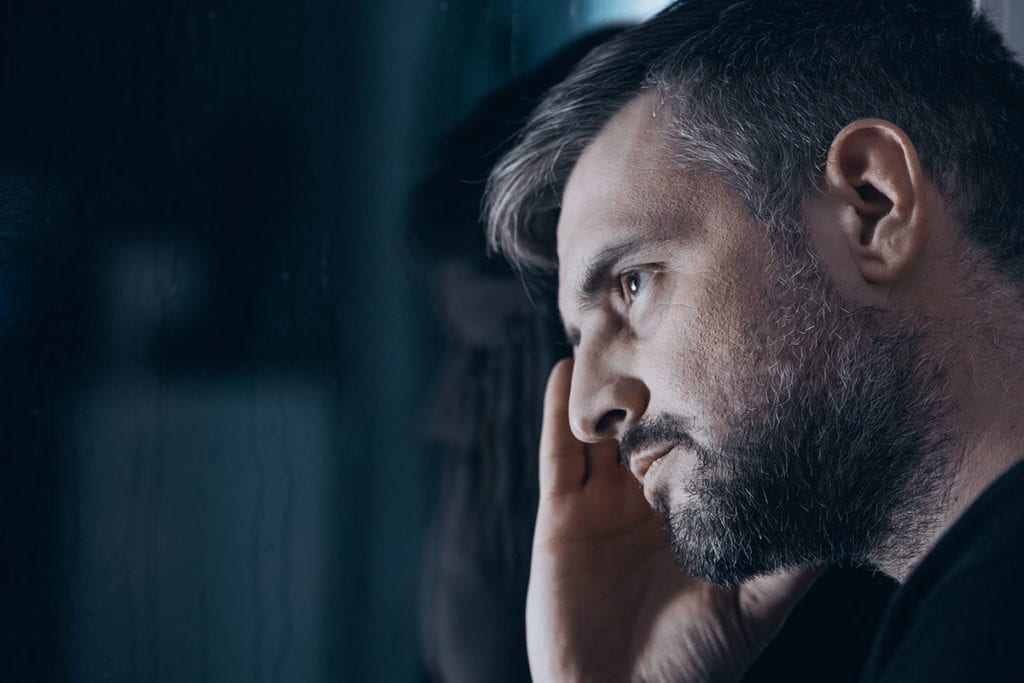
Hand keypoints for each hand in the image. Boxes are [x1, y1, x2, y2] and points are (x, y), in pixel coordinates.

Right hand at [526, 358, 820, 681]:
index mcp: (689, 519)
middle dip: (659, 383)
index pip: (698, 448)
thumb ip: (790, 560)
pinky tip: (569, 367)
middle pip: (648, 429)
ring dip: (609, 386)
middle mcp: (644, 506)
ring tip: (623, 328)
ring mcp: (600, 508)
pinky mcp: (560, 517)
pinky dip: (560, 412)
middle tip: (674, 323)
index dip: (708, 405)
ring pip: (602, 431)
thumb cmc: (692, 663)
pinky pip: (558, 454)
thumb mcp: (755, 607)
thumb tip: (842, 511)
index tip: (730, 355)